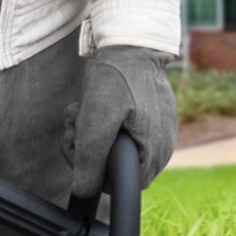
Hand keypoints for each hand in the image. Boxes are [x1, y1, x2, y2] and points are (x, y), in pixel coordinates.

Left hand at [62, 46, 177, 197]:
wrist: (132, 43)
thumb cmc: (118, 77)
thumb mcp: (97, 119)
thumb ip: (91, 158)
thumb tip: (84, 191)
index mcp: (153, 154)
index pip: (120, 186)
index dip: (94, 173)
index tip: (79, 148)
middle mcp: (161, 149)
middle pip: (116, 170)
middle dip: (88, 150)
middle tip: (74, 126)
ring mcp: (157, 135)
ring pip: (115, 151)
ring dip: (90, 135)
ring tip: (80, 112)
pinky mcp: (150, 121)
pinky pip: (122, 134)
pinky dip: (102, 123)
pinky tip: (92, 107)